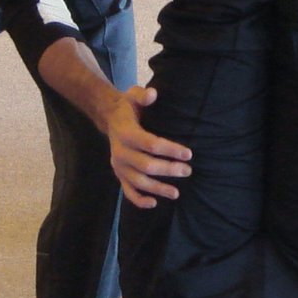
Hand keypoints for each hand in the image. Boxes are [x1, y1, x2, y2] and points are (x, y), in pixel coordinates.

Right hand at [105, 85, 193, 207]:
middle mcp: (120, 152)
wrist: (110, 118)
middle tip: (188, 171)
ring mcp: (119, 166)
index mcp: (125, 133)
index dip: (170, 150)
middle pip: (146, 165)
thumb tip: (153, 94)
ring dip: (157, 188)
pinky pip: (127, 190)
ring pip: (138, 182)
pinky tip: (154, 203)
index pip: (150, 144)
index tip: (188, 153)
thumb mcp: (133, 95)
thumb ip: (143, 95)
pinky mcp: (119, 174)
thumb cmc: (128, 107)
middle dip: (168, 170)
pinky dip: (138, 200)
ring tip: (177, 193)